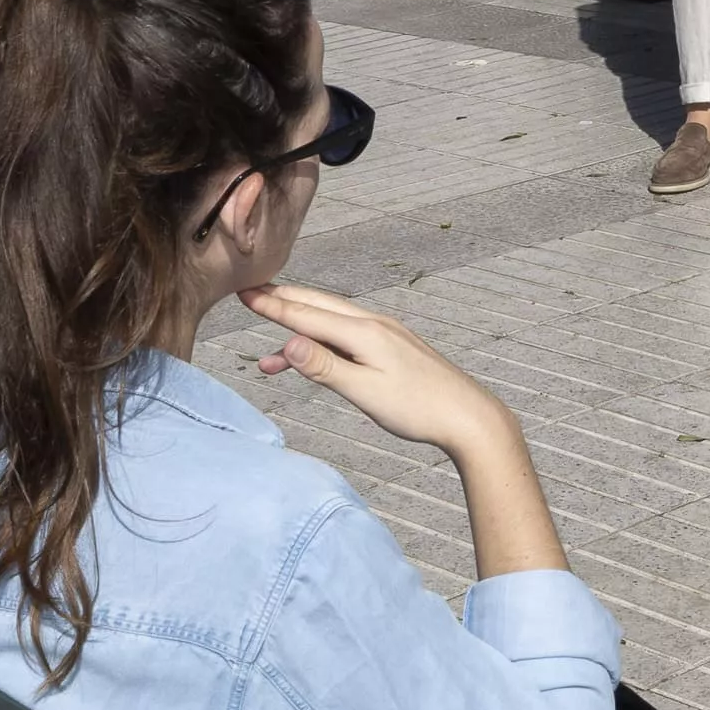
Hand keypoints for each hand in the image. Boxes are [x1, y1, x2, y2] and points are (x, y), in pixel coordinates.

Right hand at [242, 282, 524, 464]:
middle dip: (283, 302)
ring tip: (268, 362)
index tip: (243, 293)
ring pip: (332, 324)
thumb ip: (324, 367)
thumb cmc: (418, 408)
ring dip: (299, 332)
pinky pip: (348, 337)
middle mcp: (374, 324)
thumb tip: (288, 342)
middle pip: (319, 307)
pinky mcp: (392, 347)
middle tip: (249, 295)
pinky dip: (324, 346)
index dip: (272, 306)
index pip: (307, 315)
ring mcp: (385, 334)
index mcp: (364, 332)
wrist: (467, 415)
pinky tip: (316, 363)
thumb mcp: (365, 391)